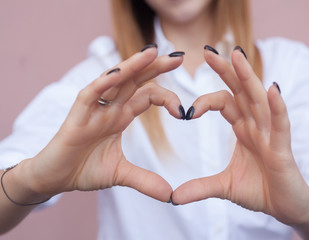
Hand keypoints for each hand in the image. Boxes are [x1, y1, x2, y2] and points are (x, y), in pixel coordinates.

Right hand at [21, 47, 183, 201]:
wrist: (55, 178)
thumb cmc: (84, 169)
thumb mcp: (121, 174)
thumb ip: (145, 181)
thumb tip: (171, 196)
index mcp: (122, 116)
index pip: (148, 96)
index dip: (167, 97)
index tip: (185, 111)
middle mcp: (110, 107)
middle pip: (136, 80)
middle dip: (156, 67)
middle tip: (180, 56)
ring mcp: (94, 109)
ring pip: (115, 80)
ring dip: (133, 66)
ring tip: (153, 52)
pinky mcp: (77, 115)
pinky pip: (90, 94)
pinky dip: (103, 84)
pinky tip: (119, 74)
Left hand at [172, 47, 308, 224]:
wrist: (286, 208)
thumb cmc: (260, 191)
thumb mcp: (224, 187)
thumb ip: (200, 187)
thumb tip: (173, 198)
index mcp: (243, 128)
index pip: (224, 102)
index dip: (205, 100)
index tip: (186, 111)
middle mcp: (257, 125)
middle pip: (240, 92)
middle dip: (226, 71)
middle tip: (207, 51)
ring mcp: (270, 134)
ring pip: (258, 100)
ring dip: (248, 77)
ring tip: (236, 55)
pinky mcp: (282, 149)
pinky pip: (280, 124)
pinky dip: (276, 107)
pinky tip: (272, 90)